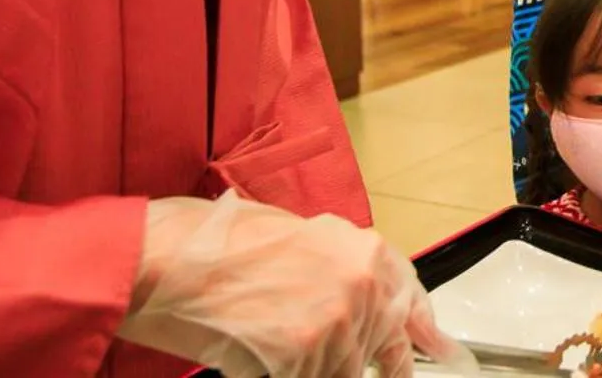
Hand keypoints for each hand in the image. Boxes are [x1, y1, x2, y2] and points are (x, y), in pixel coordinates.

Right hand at [117, 192, 456, 377]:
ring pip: (343, 371)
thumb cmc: (216, 242)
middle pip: (379, 347)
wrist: (168, 260)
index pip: (410, 300)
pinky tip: (262, 362)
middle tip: (356, 362)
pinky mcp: (302, 358)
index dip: (421, 329)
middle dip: (363, 360)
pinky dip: (288, 374)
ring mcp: (333, 326)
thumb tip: (363, 297)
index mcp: (363, 251)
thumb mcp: (296, 237)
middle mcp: (359, 286)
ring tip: (276, 345)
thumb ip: (339, 267)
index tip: (434, 349)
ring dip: (316, 367)